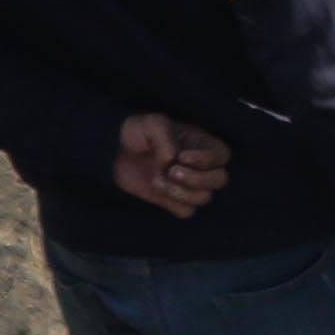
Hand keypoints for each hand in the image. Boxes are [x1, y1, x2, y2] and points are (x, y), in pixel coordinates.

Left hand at [115, 113, 232, 216]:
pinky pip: (187, 211)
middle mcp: (201, 166)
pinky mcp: (173, 200)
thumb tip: (172, 161)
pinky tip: (158, 191)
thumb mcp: (152, 123)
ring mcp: (188, 185)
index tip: (181, 156)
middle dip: (197, 178)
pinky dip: (174, 204)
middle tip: (171, 171)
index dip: (206, 159)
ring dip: (182, 192)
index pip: (222, 155)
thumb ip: (167, 139)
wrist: (112, 150)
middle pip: (220, 180)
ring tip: (158, 181)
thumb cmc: (137, 132)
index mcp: (202, 144)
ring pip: (205, 197)